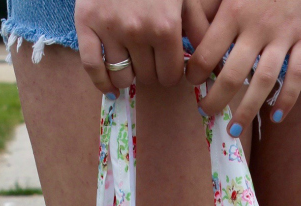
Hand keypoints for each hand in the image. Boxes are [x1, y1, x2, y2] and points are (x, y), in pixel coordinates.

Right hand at [75, 0, 213, 93]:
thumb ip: (199, 30)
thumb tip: (214, 66)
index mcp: (165, 27)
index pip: (170, 76)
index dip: (170, 73)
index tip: (167, 64)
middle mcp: (138, 31)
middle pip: (147, 78)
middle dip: (150, 71)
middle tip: (148, 56)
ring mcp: (110, 29)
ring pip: (122, 77)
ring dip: (128, 74)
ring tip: (131, 60)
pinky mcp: (86, 24)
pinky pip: (92, 67)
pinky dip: (101, 82)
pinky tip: (110, 87)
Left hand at [186, 0, 300, 132]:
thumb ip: (210, 5)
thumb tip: (188, 31)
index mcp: (233, 10)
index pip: (206, 52)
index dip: (194, 73)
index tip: (191, 82)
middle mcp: (257, 25)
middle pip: (231, 74)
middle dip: (215, 99)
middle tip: (205, 112)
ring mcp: (284, 34)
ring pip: (263, 81)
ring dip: (247, 110)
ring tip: (234, 129)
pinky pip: (297, 75)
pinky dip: (287, 99)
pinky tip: (276, 117)